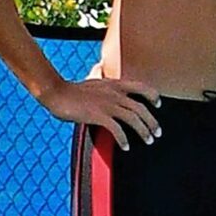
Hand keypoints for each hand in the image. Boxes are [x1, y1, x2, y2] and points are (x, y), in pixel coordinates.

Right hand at [40, 77, 162, 151]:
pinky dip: (124, 139)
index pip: (141, 86)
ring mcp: (107, 104)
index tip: (158, 104)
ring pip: (133, 118)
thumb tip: (100, 69)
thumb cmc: (72, 89)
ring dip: (143, 131)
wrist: (57, 93)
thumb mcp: (92, 80)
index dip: (152, 95)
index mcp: (114, 84)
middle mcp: (115, 93)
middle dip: (152, 121)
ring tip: (148, 140)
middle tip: (157, 132)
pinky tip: (126, 146)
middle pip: (141, 107)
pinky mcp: (98, 115)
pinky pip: (117, 129)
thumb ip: (101, 78)